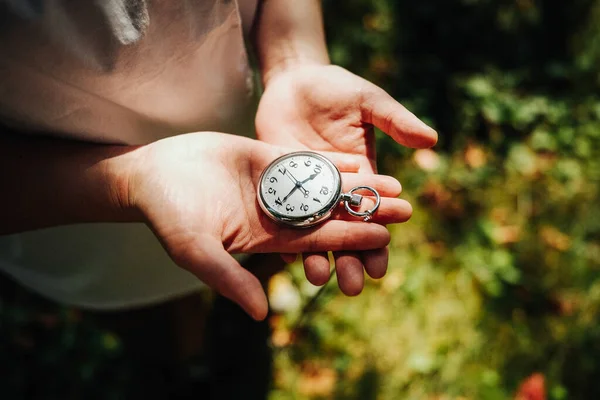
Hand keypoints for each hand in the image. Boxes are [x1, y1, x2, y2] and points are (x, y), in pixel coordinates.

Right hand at [126, 132, 411, 319]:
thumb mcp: (195, 249)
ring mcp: (273, 185)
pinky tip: (361, 158)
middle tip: (406, 207)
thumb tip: (261, 315)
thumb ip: (229, 278)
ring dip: (357, 185)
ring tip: (394, 181)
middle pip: (330, 214)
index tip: (384, 237)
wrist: (153, 174)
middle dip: (366, 212)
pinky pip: (305, 160)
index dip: (350, 238)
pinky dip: (332, 161)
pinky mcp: (266, 158)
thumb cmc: (169, 215)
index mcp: (266, 238)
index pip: (317, 241)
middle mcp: (276, 214)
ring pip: (324, 186)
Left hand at [256, 64, 437, 294]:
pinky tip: (283, 258)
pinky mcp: (279, 186)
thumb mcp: (368, 101)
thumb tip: (432, 140)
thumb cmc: (337, 89)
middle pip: (345, 234)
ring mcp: (306, 192)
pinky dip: (283, 236)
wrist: (296, 81)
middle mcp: (335, 192)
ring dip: (318, 257)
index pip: (373, 217)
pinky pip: (282, 216)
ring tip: (319, 278)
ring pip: (314, 232)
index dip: (377, 243)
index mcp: (363, 177)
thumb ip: (395, 121)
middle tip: (352, 286)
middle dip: (350, 261)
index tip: (380, 267)